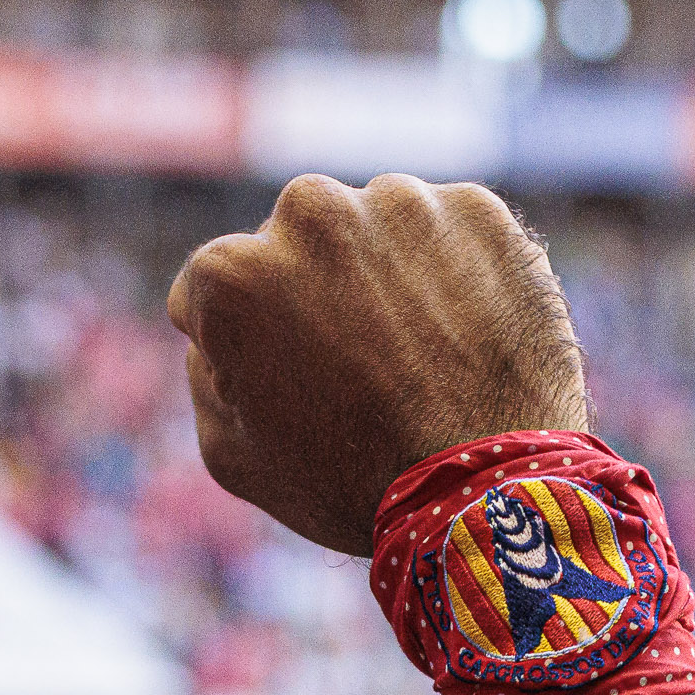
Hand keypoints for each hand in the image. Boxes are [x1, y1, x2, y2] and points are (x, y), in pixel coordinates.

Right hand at [167, 174, 590, 556]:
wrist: (490, 492)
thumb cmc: (353, 484)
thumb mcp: (232, 454)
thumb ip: (204, 371)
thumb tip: (215, 331)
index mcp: (232, 271)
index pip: (213, 286)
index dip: (243, 339)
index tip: (284, 381)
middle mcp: (309, 211)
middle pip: (296, 244)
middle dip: (315, 289)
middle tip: (358, 367)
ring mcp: (400, 202)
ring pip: (376, 231)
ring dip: (386, 275)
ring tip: (420, 358)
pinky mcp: (478, 209)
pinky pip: (449, 234)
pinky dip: (455, 273)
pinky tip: (465, 337)